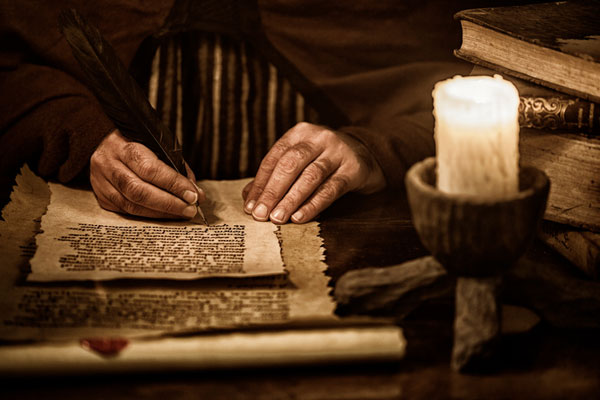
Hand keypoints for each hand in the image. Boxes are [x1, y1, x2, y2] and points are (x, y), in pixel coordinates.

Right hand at [90, 129, 203, 218]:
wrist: (101, 143)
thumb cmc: (136, 142)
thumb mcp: (155, 144)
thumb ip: (175, 166)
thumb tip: (195, 193)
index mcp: (123, 145)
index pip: (150, 168)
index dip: (173, 184)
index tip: (193, 195)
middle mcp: (108, 164)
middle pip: (139, 190)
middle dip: (169, 203)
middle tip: (190, 209)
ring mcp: (101, 182)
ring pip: (132, 205)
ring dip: (162, 213)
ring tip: (182, 213)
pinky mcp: (101, 197)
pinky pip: (127, 211)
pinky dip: (150, 215)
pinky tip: (165, 215)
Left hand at [242, 122, 385, 223]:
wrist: (367, 156)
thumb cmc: (325, 162)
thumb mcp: (301, 162)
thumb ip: (276, 176)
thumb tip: (250, 199)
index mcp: (299, 133)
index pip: (274, 158)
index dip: (260, 183)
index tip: (250, 206)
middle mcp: (318, 138)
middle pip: (290, 164)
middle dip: (272, 191)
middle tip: (260, 214)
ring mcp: (338, 152)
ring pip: (310, 176)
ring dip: (291, 199)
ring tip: (277, 218)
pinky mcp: (354, 169)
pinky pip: (331, 188)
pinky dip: (313, 204)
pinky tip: (300, 216)